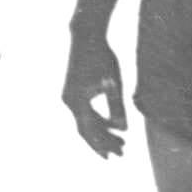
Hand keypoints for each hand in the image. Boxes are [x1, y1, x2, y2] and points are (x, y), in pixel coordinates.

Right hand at [62, 32, 127, 157]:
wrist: (86, 36)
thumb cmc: (102, 57)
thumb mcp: (113, 83)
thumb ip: (117, 107)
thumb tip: (122, 130)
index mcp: (77, 101)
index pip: (90, 131)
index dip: (103, 145)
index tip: (117, 155)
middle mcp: (69, 101)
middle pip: (86, 129)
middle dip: (103, 142)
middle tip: (121, 154)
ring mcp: (69, 96)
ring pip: (85, 121)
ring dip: (101, 132)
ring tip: (120, 142)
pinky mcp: (72, 90)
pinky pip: (84, 112)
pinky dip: (97, 120)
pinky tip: (110, 125)